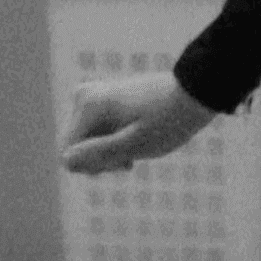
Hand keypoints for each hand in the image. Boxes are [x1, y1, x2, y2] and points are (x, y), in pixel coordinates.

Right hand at [66, 69, 215, 176]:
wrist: (193, 93)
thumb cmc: (169, 120)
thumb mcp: (137, 144)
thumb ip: (100, 153)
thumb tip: (66, 161)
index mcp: (88, 106)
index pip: (68, 155)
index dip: (95, 167)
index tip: (125, 163)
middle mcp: (83, 97)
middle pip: (75, 149)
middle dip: (101, 160)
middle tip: (132, 158)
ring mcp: (92, 97)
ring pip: (85, 143)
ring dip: (108, 153)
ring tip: (136, 150)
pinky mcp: (102, 101)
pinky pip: (95, 133)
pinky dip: (113, 143)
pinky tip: (134, 142)